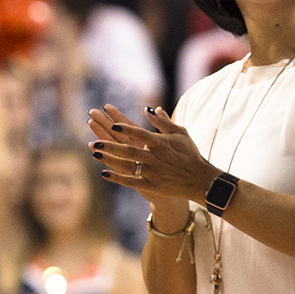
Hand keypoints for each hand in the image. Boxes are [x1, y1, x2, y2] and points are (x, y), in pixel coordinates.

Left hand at [88, 104, 217, 204]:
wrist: (199, 179)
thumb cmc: (190, 154)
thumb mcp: (180, 134)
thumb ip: (163, 122)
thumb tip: (150, 108)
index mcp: (160, 143)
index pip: (139, 133)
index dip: (126, 129)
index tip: (113, 124)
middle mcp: (154, 157)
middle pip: (128, 149)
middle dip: (110, 144)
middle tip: (96, 140)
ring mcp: (152, 172)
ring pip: (126, 164)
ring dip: (109, 158)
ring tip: (95, 153)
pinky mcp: (152, 185)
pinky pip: (131, 181)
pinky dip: (117, 178)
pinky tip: (104, 173)